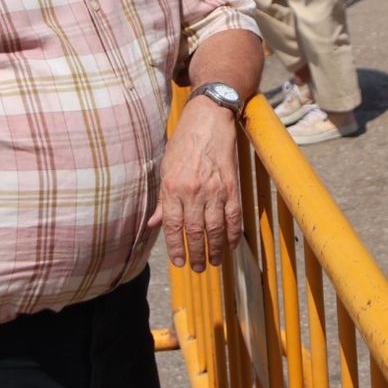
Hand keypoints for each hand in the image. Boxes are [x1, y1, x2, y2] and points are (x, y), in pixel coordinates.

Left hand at [148, 100, 240, 272]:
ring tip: (214, 262)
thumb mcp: (166, 168)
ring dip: (215, 249)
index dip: (176, 247)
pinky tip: (230, 245)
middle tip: (198, 268)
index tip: (180, 262)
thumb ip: (163, 199)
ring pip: (216, 228)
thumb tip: (155, 224)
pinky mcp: (231, 185)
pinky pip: (233, 216)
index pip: (173, 226)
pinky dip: (232, 233)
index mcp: (173, 187)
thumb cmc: (184, 142)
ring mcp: (215, 189)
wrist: (208, 119)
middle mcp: (193, 191)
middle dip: (197, 254)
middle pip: (195, 231)